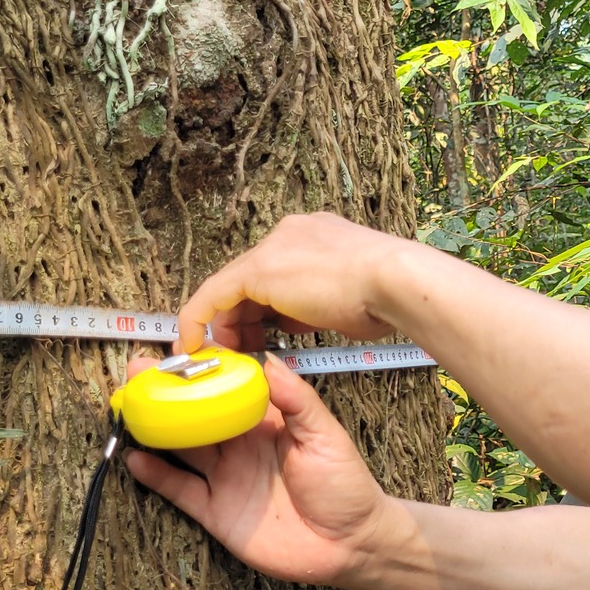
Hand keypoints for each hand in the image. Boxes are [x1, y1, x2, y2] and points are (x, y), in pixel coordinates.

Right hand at [123, 354, 397, 586]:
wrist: (350, 545)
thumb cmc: (345, 486)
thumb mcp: (324, 435)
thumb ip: (296, 400)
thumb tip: (266, 360)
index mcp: (266, 422)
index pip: (227, 389)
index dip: (203, 371)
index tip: (178, 349)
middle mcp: (240, 446)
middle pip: (195, 415)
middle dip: (166, 394)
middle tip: (138, 372)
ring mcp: (226, 478)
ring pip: (181, 448)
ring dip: (155, 428)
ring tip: (128, 406)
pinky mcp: (216, 512)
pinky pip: (180, 490)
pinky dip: (156, 475)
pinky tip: (135, 457)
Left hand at [176, 213, 420, 353]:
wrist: (394, 281)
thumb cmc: (386, 297)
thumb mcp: (345, 302)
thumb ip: (313, 307)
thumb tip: (292, 322)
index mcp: (315, 236)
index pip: (276, 272)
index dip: (264, 308)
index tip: (262, 335)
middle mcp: (290, 233)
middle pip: (250, 279)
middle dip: (242, 318)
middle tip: (241, 352)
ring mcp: (273, 247)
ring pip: (231, 286)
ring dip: (225, 323)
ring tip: (226, 355)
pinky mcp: (257, 269)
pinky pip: (213, 295)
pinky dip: (199, 320)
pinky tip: (195, 345)